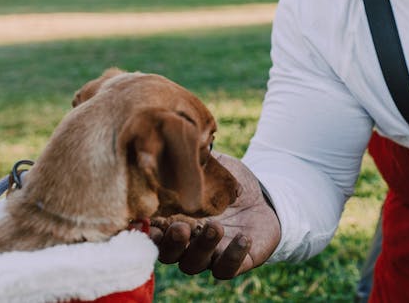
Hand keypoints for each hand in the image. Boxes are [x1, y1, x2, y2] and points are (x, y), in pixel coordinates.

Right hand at [150, 153, 281, 278]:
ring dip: (202, 248)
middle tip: (180, 227)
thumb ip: (192, 159)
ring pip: (194, 264)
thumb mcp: (212, 166)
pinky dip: (233, 256)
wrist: (264, 195)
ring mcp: (209, 255)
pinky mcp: (234, 261)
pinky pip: (227, 268)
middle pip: (168, 253)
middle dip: (171, 243)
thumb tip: (174, 138)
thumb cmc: (229, 181)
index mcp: (173, 220)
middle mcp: (186, 243)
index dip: (145, 229)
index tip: (144, 219)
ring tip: (214, 227)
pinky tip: (243, 237)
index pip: (151, 231)